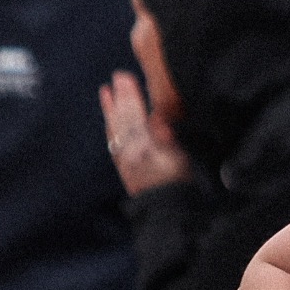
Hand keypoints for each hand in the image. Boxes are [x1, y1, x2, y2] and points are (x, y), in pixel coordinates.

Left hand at [99, 70, 190, 194]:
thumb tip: (156, 120)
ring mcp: (125, 160)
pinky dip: (111, 128)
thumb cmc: (181, 182)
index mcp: (146, 147)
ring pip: (115, 130)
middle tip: (119, 77)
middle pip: (123, 120)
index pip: (135, 115)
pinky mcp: (124, 168)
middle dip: (120, 98)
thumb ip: (168, 138)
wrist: (168, 212)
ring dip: (111, 110)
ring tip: (107, 92)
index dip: (130, 96)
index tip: (125, 76)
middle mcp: (131, 152)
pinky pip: (113, 143)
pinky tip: (110, 120)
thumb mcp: (182, 158)